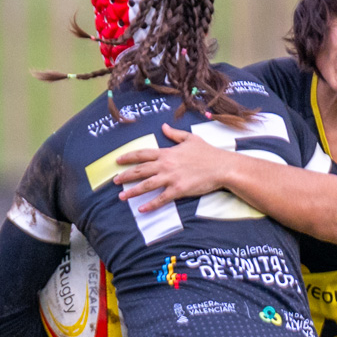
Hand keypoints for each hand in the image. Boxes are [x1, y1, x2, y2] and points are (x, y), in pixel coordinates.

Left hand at [113, 125, 233, 210]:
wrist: (222, 167)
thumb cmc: (209, 153)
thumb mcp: (191, 139)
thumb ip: (175, 134)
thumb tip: (164, 126)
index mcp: (167, 153)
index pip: (143, 154)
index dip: (128, 157)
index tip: (118, 160)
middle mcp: (166, 165)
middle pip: (140, 170)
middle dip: (125, 175)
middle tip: (115, 180)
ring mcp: (171, 178)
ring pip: (146, 185)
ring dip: (132, 191)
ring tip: (121, 196)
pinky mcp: (179, 189)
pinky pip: (161, 198)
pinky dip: (150, 205)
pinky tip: (141, 209)